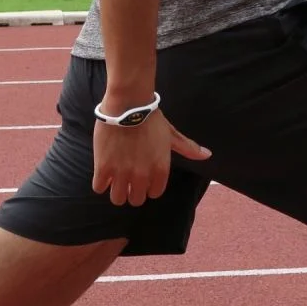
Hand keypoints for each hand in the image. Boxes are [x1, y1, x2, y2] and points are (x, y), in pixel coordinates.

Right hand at [90, 107, 210, 206]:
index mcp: (160, 170)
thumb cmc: (151, 118)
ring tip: (115, 179)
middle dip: (132, 192)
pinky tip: (103, 172)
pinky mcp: (103, 168)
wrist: (128, 105)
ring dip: (117, 191)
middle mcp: (141, 176)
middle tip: (128, 180)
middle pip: (136, 200)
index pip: (154, 194)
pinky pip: (99, 188)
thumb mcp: (171, 134)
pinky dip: (101, 182)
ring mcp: (121, 173)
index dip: (148, 187)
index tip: (143, 178)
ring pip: (117, 199)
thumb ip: (188, 148)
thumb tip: (207, 155)